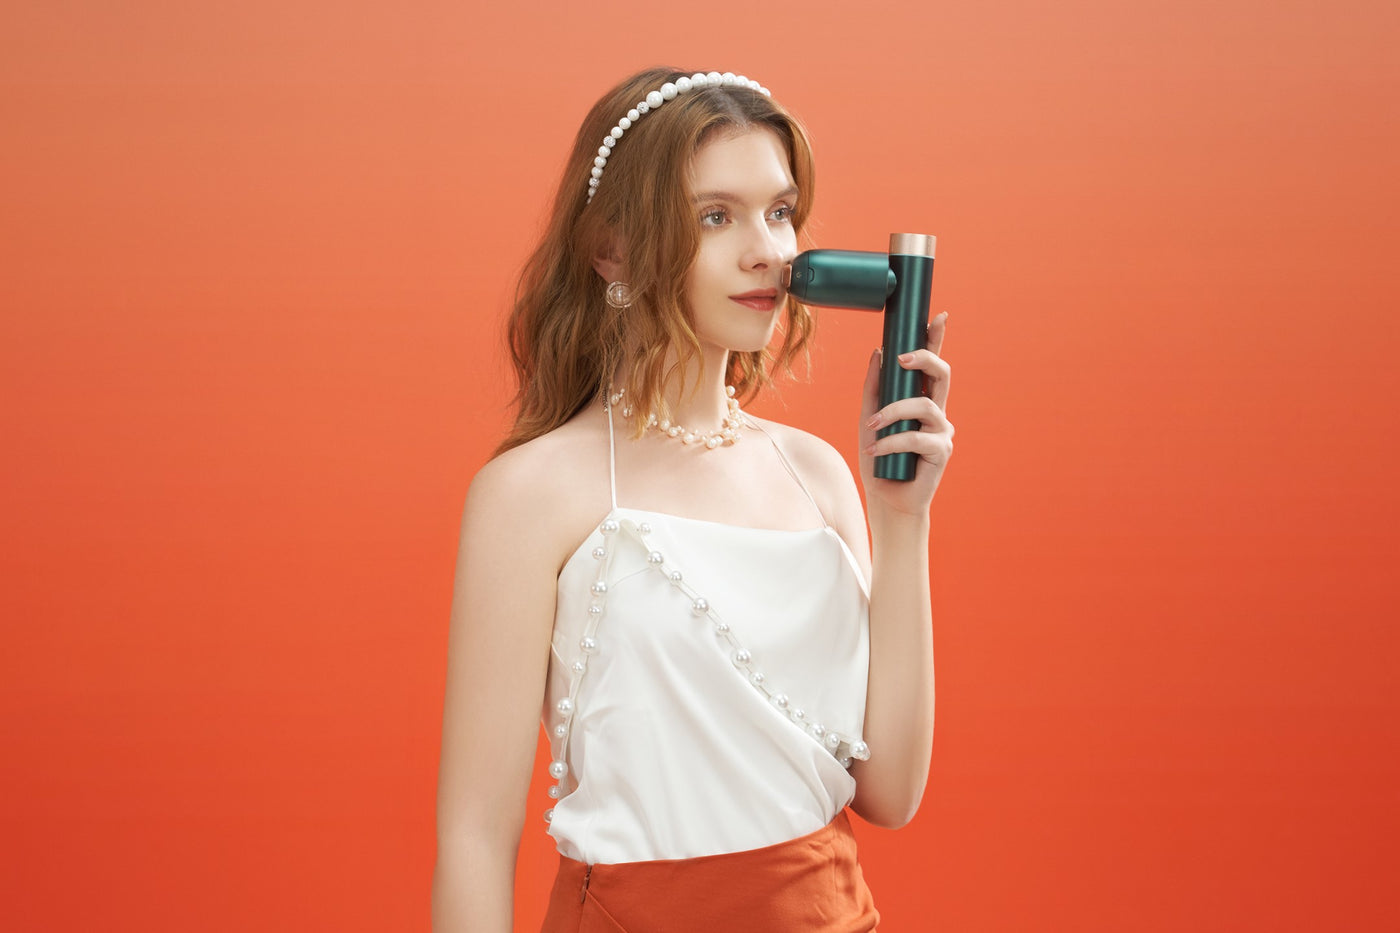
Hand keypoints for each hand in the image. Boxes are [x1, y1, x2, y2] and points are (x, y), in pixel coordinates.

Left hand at [858, 312, 953, 516]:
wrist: (886, 499)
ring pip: (924, 406)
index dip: (937, 340)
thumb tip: (877, 353)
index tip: (939, 316)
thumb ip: (874, 389)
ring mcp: (942, 431)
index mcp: (921, 400)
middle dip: (925, 359)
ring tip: (872, 427)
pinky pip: (917, 438)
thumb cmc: (880, 460)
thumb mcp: (869, 419)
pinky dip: (892, 442)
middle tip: (902, 358)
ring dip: (893, 413)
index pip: (932, 366)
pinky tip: (875, 451)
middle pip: (943, 374)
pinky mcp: (942, 452)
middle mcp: (937, 412)